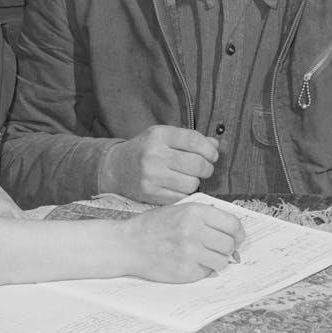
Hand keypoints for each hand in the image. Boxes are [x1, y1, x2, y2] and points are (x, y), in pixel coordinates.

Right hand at [100, 125, 218, 203]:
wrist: (116, 168)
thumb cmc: (145, 150)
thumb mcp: (164, 137)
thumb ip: (189, 139)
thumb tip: (215, 145)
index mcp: (160, 135)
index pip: (195, 141)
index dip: (209, 150)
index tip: (212, 155)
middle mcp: (155, 154)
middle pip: (197, 164)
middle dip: (206, 168)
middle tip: (204, 169)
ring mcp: (152, 176)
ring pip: (192, 183)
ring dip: (194, 182)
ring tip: (187, 178)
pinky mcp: (150, 194)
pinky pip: (181, 197)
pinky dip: (184, 193)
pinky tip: (177, 187)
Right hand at [120, 202, 245, 282]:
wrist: (128, 244)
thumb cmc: (153, 226)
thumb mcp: (179, 210)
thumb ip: (205, 216)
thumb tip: (232, 231)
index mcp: (194, 212)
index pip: (232, 224)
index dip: (238, 232)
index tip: (236, 237)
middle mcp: (194, 231)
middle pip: (230, 244)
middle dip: (227, 248)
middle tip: (217, 248)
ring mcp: (190, 253)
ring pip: (222, 260)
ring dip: (216, 260)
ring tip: (202, 255)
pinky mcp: (185, 271)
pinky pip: (207, 272)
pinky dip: (202, 269)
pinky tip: (188, 262)